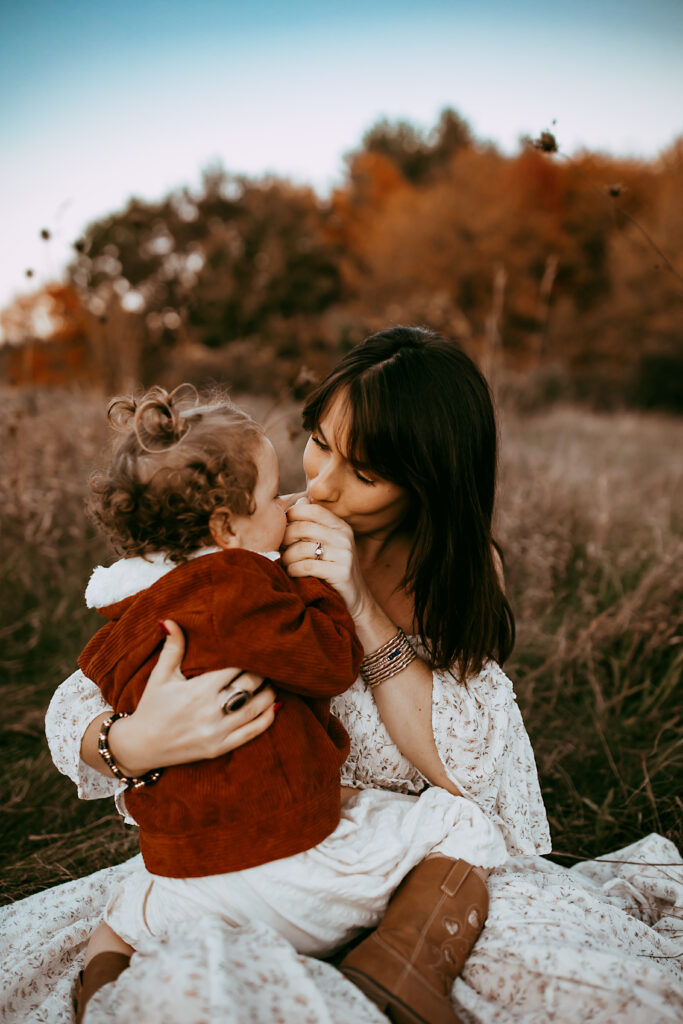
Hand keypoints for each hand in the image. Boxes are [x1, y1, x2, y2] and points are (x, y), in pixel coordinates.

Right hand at [108, 620, 276, 775]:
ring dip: (269, 692)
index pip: (234, 667)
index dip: (248, 656)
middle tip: (269, 662)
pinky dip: (267, 719)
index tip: (256, 647)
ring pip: (255, 708)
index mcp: (198, 690)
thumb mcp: (160, 676)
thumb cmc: (152, 706)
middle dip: (261, 672)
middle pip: (249, 685)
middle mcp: (210, 711)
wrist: (140, 747)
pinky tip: (274, 706)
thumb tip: (170, 620)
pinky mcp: (219, 748)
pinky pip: (252, 732)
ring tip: (273, 681)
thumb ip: (172, 648)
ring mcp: (217, 731)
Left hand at [280, 499, 369, 619]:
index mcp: (340, 526)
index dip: (292, 515)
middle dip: (285, 538)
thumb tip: (297, 502)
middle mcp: (344, 537)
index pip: (312, 509)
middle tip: (280, 548)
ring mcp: (344, 555)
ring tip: (285, 563)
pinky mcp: (341, 573)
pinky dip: (293, 570)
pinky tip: (292, 573)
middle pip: (303, 528)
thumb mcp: (327, 543)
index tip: (282, 527)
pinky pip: (306, 566)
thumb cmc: (333, 569)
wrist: (354, 599)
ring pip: (302, 548)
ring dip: (287, 557)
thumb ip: (313, 524)